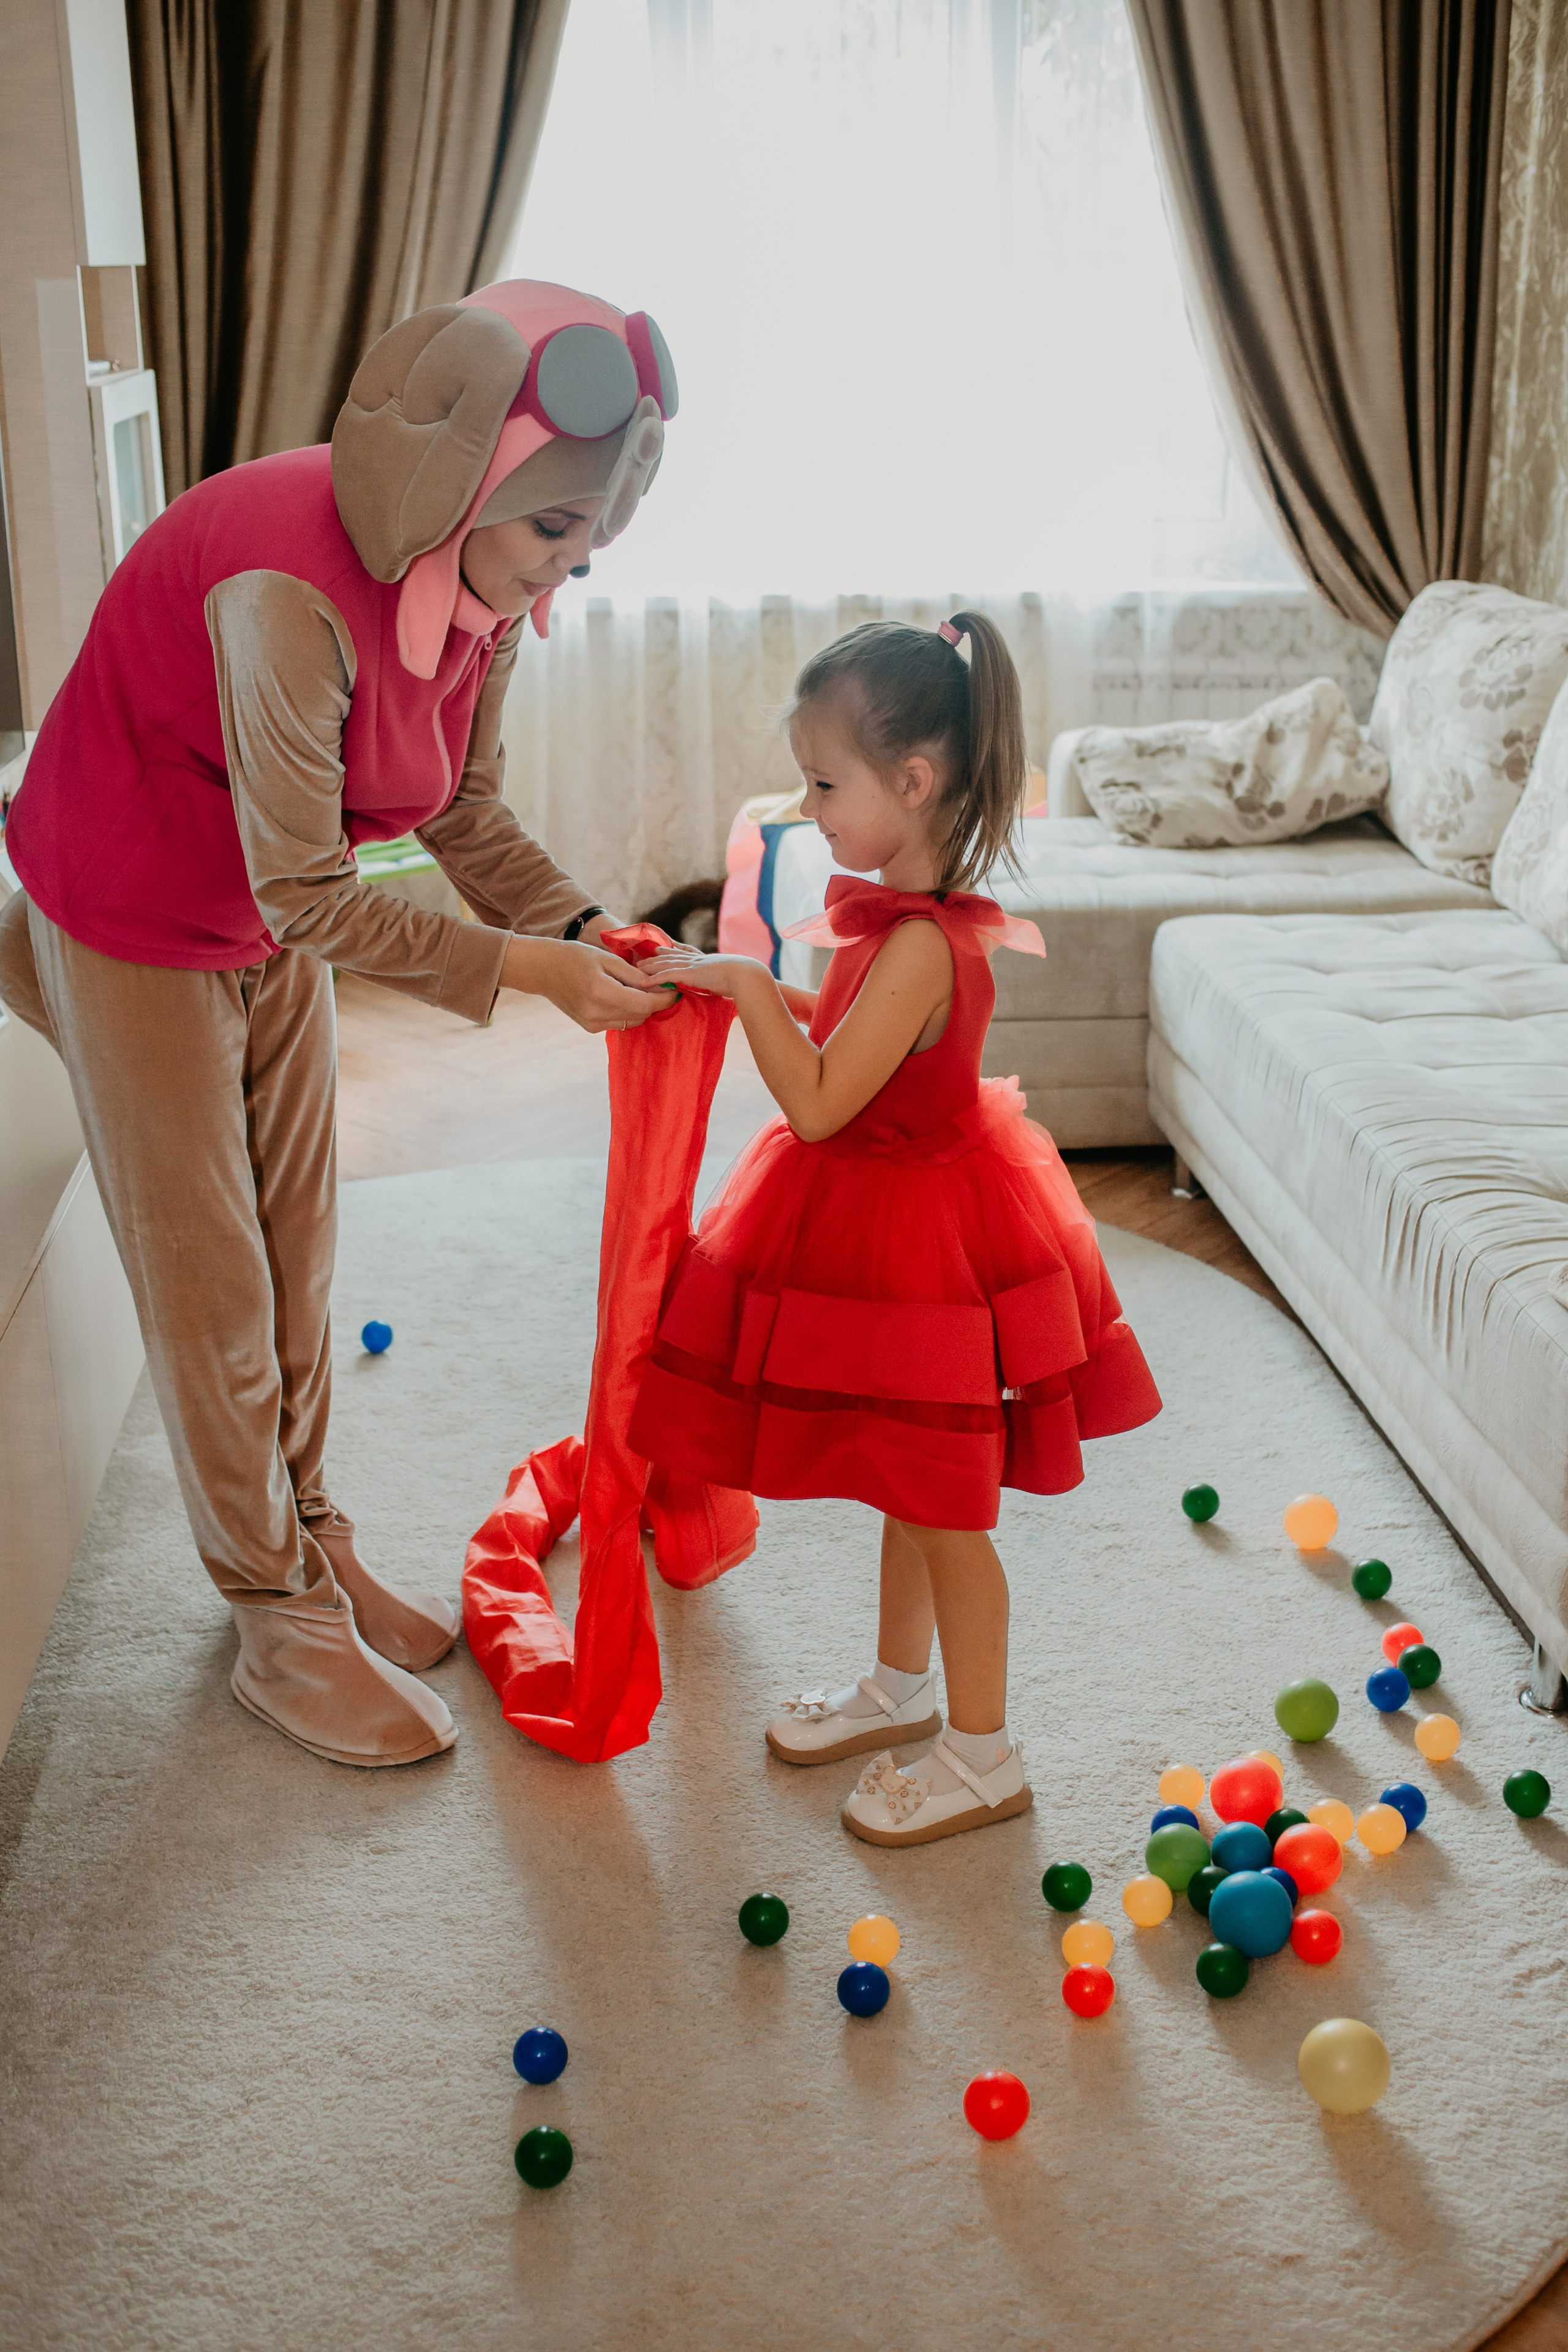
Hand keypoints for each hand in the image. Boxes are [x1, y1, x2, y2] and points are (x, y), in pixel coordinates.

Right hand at [500, 935, 670, 1032]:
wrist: (543, 970)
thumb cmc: (575, 956)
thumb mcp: (607, 958)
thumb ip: (634, 974)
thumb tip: (659, 985)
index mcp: (601, 993)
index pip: (645, 1003)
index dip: (665, 998)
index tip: (676, 988)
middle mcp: (597, 1013)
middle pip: (641, 1014)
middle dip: (656, 1002)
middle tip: (663, 986)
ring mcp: (592, 1024)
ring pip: (632, 1021)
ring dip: (642, 1008)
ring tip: (642, 989)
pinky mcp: (590, 1027)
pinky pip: (620, 1022)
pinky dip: (628, 1011)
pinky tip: (624, 996)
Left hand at [641, 950, 768, 999]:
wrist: (746, 975)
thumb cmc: (744, 979)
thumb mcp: (731, 979)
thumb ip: (723, 982)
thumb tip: (728, 988)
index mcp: (706, 960)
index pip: (685, 953)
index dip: (671, 951)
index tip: (661, 948)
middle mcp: (697, 960)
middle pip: (670, 956)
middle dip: (655, 957)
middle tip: (641, 958)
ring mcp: (692, 966)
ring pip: (665, 964)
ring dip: (649, 967)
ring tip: (636, 969)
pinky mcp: (689, 974)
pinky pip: (666, 976)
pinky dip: (653, 979)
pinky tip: (642, 983)